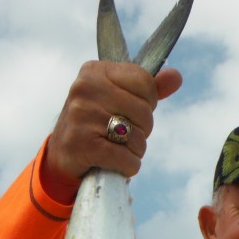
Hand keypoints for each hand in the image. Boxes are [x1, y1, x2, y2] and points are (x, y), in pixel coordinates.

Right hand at [41, 62, 182, 202]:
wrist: (62, 155)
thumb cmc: (96, 123)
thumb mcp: (118, 98)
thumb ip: (148, 88)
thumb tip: (176, 77)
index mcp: (95, 71)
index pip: (145, 82)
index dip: (146, 103)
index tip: (129, 111)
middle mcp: (85, 88)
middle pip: (145, 112)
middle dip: (141, 131)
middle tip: (120, 135)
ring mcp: (82, 115)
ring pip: (138, 138)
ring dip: (134, 151)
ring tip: (115, 148)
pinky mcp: (82, 144)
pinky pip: (126, 159)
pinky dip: (127, 167)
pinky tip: (113, 163)